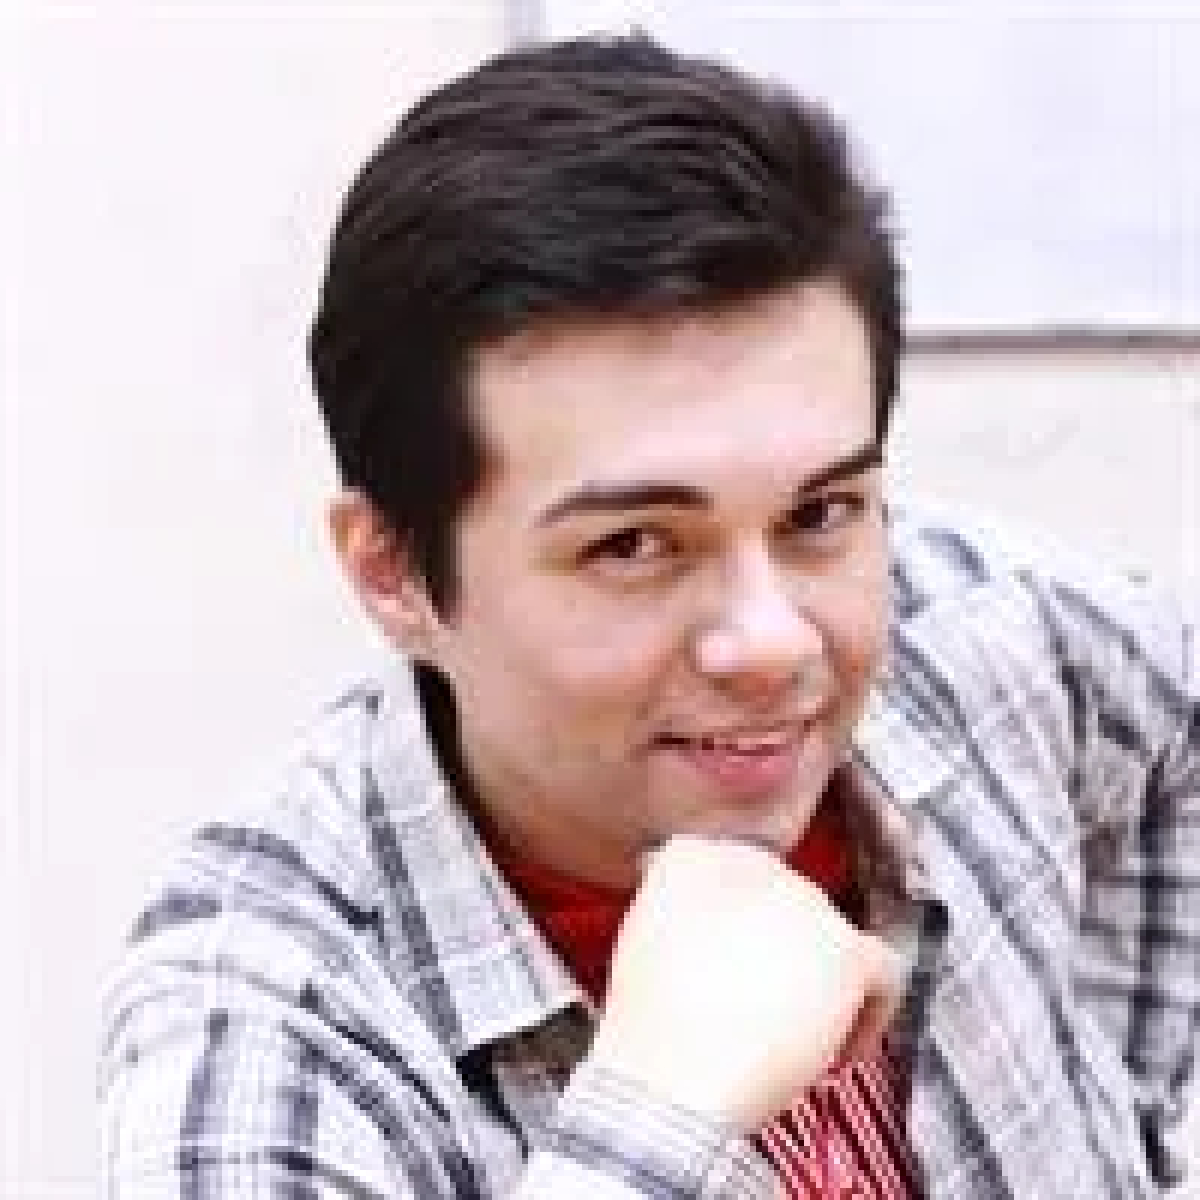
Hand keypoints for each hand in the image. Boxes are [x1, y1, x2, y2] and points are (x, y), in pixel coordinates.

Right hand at [586, 834, 905, 1131]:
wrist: (671, 1076)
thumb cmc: (651, 1031)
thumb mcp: (645, 940)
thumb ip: (682, 910)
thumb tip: (717, 926)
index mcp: (693, 857)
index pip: (735, 870)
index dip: (742, 926)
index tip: (737, 959)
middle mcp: (753, 865)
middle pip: (790, 906)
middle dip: (783, 959)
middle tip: (763, 1008)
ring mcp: (802, 902)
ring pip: (834, 939)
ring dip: (820, 986)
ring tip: (791, 1037)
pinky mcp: (844, 948)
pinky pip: (884, 973)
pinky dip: (869, 1014)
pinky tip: (835, 1050)